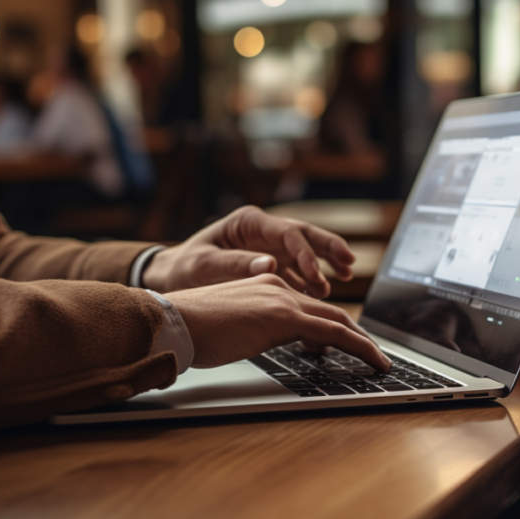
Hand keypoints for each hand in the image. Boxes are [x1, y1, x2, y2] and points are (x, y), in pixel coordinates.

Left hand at [143, 206, 354, 297]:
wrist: (171, 278)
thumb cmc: (183, 268)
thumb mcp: (203, 265)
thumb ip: (236, 265)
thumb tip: (270, 265)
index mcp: (249, 222)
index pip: (287, 233)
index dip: (305, 253)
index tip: (315, 275)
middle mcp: (263, 231)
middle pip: (305, 235)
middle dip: (329, 248)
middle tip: (348, 264)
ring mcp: (269, 248)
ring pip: (306, 252)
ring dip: (324, 266)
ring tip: (340, 281)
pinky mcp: (271, 265)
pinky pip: (297, 272)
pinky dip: (310, 283)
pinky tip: (322, 296)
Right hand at [165, 274, 390, 370]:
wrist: (173, 323)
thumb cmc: (190, 331)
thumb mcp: (229, 327)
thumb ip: (251, 329)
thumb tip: (260, 343)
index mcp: (263, 284)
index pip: (308, 307)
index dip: (332, 325)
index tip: (346, 342)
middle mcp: (277, 286)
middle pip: (331, 312)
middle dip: (356, 333)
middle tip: (373, 353)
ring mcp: (283, 300)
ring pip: (340, 321)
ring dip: (364, 343)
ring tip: (380, 361)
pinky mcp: (285, 317)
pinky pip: (336, 334)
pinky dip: (361, 347)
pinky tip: (374, 362)